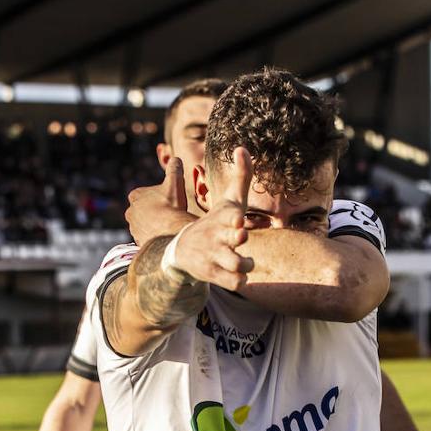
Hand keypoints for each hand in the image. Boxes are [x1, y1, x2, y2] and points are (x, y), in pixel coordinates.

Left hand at [126, 157, 196, 244]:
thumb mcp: (175, 182)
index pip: (144, 194)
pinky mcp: (138, 241)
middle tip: (169, 213)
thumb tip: (176, 159)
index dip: (158, 197)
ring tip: (168, 226)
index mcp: (135, 195)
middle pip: (144, 210)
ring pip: (144, 224)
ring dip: (154, 224)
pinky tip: (165, 236)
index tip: (168, 200)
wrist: (170, 231)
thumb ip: (174, 169)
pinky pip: (147, 237)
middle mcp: (130, 212)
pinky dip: (154, 236)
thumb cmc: (171, 205)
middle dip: (154, 211)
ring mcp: (133, 228)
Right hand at [168, 147, 254, 290]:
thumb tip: (242, 147)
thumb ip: (241, 176)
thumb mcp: (228, 200)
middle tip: (240, 234)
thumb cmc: (216, 221)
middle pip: (232, 238)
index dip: (234, 218)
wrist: (185, 250)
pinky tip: (240, 275)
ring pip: (237, 264)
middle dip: (237, 237)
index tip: (238, 220)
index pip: (229, 216)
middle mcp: (218, 236)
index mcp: (222, 218)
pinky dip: (239, 280)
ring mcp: (215, 256)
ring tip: (246, 262)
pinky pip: (234, 282)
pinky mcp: (215, 274)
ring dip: (246, 264)